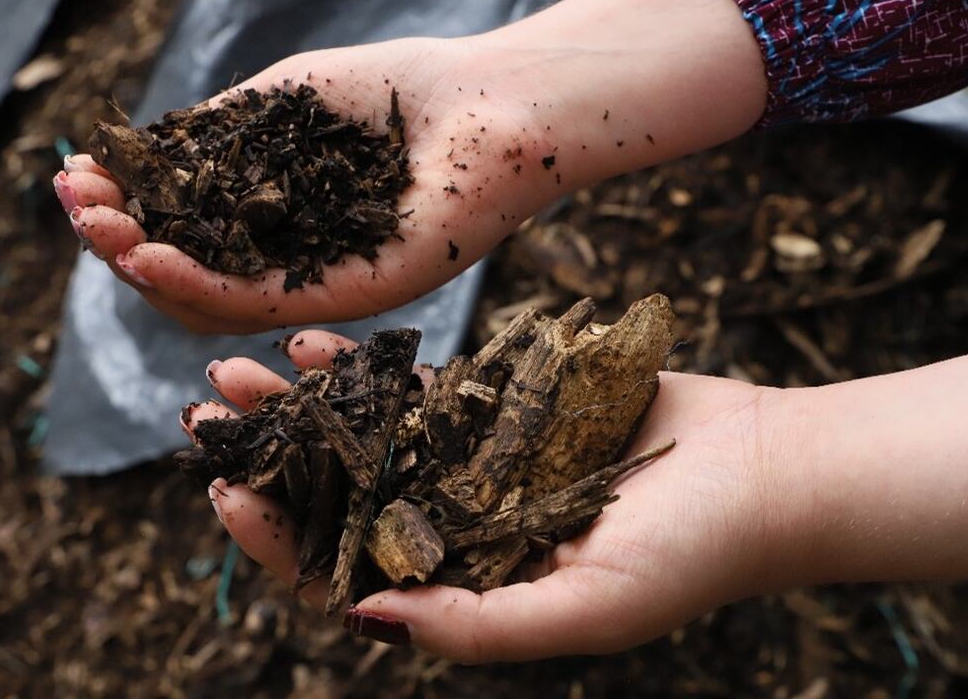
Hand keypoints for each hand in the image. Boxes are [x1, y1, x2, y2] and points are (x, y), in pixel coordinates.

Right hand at [55, 37, 563, 333]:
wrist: (493, 101)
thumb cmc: (397, 92)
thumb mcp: (278, 105)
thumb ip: (211, 138)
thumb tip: (127, 158)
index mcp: (272, 227)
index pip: (182, 236)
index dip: (124, 213)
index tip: (75, 179)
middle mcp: (291, 266)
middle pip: (186, 279)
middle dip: (119, 244)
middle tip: (77, 206)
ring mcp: (321, 287)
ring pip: (212, 305)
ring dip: (144, 269)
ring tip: (99, 230)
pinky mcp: (354, 299)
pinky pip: (262, 306)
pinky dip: (197, 286)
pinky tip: (148, 257)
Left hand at [188, 329, 793, 661]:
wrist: (765, 470)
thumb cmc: (689, 556)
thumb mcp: (585, 610)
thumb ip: (477, 626)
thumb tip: (361, 615)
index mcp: (461, 593)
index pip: (343, 577)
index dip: (276, 541)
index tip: (226, 492)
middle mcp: (453, 533)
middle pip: (336, 500)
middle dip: (268, 461)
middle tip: (203, 415)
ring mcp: (471, 468)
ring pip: (362, 437)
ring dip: (299, 406)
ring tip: (237, 369)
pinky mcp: (498, 411)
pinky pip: (414, 389)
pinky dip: (365, 369)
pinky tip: (315, 341)